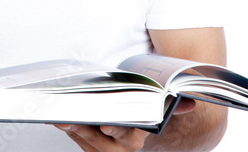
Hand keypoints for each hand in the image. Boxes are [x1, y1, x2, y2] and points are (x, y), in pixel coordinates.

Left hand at [54, 98, 195, 151]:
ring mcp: (104, 151)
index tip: (105, 126)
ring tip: (59, 116)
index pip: (126, 135)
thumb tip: (190, 102)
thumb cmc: (145, 116)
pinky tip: (60, 119)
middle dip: (83, 129)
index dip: (116, 130)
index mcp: (137, 138)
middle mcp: (121, 149)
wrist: (135, 135)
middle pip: (99, 140)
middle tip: (69, 118)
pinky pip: (79, 141)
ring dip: (72, 129)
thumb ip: (173, 107)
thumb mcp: (157, 110)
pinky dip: (70, 130)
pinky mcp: (91, 149)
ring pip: (86, 141)